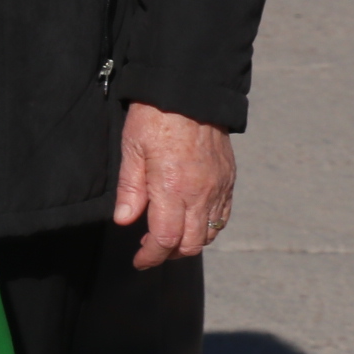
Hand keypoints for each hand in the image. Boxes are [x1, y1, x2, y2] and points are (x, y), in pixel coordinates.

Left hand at [114, 100, 237, 268]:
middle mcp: (200, 194)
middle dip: (169, 254)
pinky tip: (191, 220)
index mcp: (172, 188)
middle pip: (191, 244)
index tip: (139, 261)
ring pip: (210, 233)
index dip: (151, 256)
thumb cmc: (155, 117)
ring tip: (168, 235)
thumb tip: (125, 221)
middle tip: (149, 249)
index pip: (165, 239)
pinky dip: (209, 227)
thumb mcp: (132, 149)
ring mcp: (218, 188)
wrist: (190, 92)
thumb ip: (130, 189)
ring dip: (189, 242)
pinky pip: (223, 216)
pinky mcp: (229, 180)